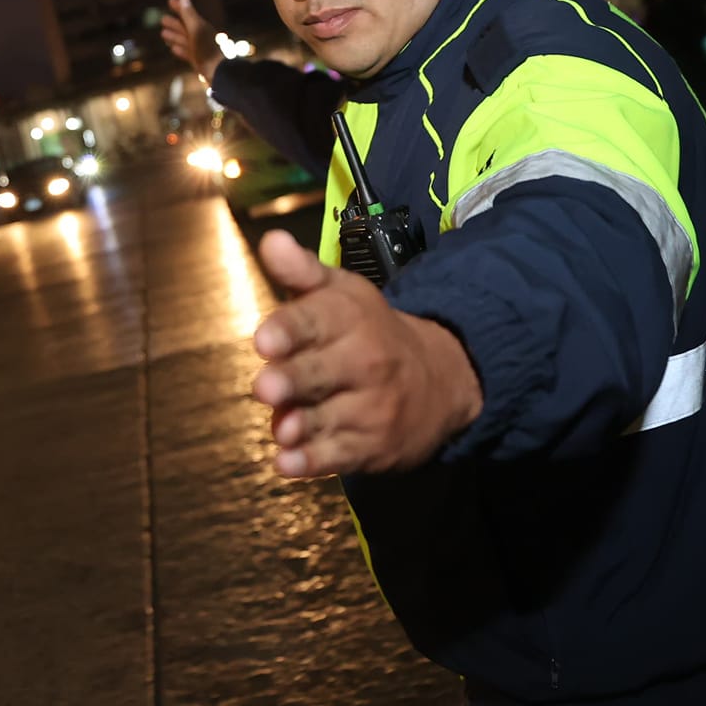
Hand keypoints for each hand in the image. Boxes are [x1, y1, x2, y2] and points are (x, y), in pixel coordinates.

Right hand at [159, 0, 222, 82]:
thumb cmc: (207, 48)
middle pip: (184, 27)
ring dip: (174, 35)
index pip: (187, 14)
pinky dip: (179, 49)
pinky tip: (173, 49)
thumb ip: (189, 14)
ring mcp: (199, 49)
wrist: (217, 70)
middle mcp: (200, 36)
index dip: (179, 7)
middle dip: (174, 23)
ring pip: (184, 40)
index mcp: (201, 27)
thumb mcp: (196, 28)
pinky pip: (186, 52)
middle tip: (162, 19)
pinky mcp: (198, 61)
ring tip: (163, 33)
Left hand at [250, 230, 482, 477]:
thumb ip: (301, 271)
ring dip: (302, 425)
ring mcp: (370, 408)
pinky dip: (312, 463)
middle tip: (266, 386)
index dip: (290, 330)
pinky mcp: (371, 447)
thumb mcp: (341, 293)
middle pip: (321, 372)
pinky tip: (287, 464)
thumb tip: (272, 241)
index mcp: (349, 319)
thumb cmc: (367, 331)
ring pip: (328, 418)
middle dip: (294, 380)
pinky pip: (339, 458)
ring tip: (282, 430)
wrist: (441, 379)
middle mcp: (363, 362)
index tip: (264, 340)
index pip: (316, 321)